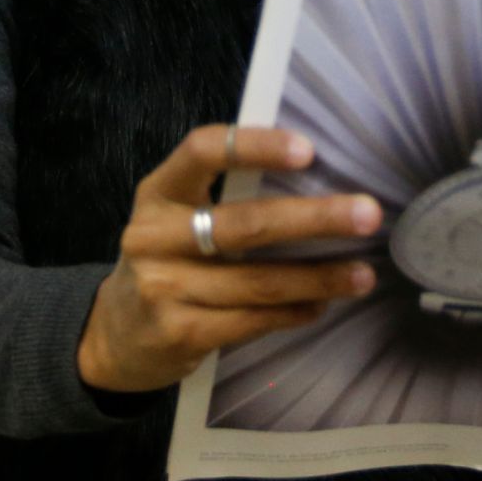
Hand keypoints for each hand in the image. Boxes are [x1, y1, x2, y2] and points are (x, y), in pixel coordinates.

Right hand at [77, 124, 380, 393]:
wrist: (113, 335)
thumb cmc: (169, 257)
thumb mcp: (178, 215)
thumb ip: (226, 192)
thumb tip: (317, 173)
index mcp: (158, 192)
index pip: (202, 151)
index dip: (255, 146)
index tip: (308, 150)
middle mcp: (153, 237)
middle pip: (245, 224)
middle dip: (315, 219)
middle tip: (368, 214)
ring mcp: (163, 289)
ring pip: (258, 282)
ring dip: (319, 277)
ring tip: (364, 275)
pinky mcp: (178, 334)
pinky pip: (251, 320)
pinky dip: (293, 312)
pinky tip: (321, 305)